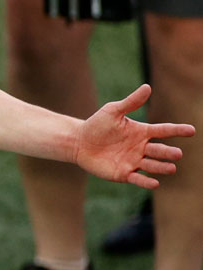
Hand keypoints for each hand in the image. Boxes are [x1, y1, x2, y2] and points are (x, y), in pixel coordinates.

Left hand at [75, 84, 195, 189]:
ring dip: (162, 167)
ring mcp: (134, 161)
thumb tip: (147, 87)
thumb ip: (131, 102)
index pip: (163, 130)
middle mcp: (141, 148)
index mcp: (142, 132)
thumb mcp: (113, 111)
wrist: (78, 142)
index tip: (191, 130)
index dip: (177, 130)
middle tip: (177, 154)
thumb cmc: (97, 125)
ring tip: (171, 168)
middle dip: (168, 153)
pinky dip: (146, 182)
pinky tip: (154, 183)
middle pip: (159, 151)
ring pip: (152, 166)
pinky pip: (138, 179)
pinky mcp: (124, 173)